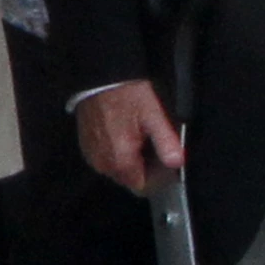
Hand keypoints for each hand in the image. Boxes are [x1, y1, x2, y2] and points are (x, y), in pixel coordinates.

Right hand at [74, 78, 184, 194]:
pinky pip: (107, 159)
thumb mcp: (153, 114)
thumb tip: (177, 163)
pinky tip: (125, 133)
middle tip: (154, 143)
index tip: (165, 161)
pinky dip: (118, 152)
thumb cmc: (126, 94)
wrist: (99, 77)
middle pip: (130, 179)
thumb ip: (166, 141)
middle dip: (145, 168)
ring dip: (131, 160)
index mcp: (120, 160)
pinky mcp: (87, 147)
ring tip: (139, 136)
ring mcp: (92, 156)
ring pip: (119, 170)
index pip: (143, 187)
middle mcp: (103, 164)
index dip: (158, 178)